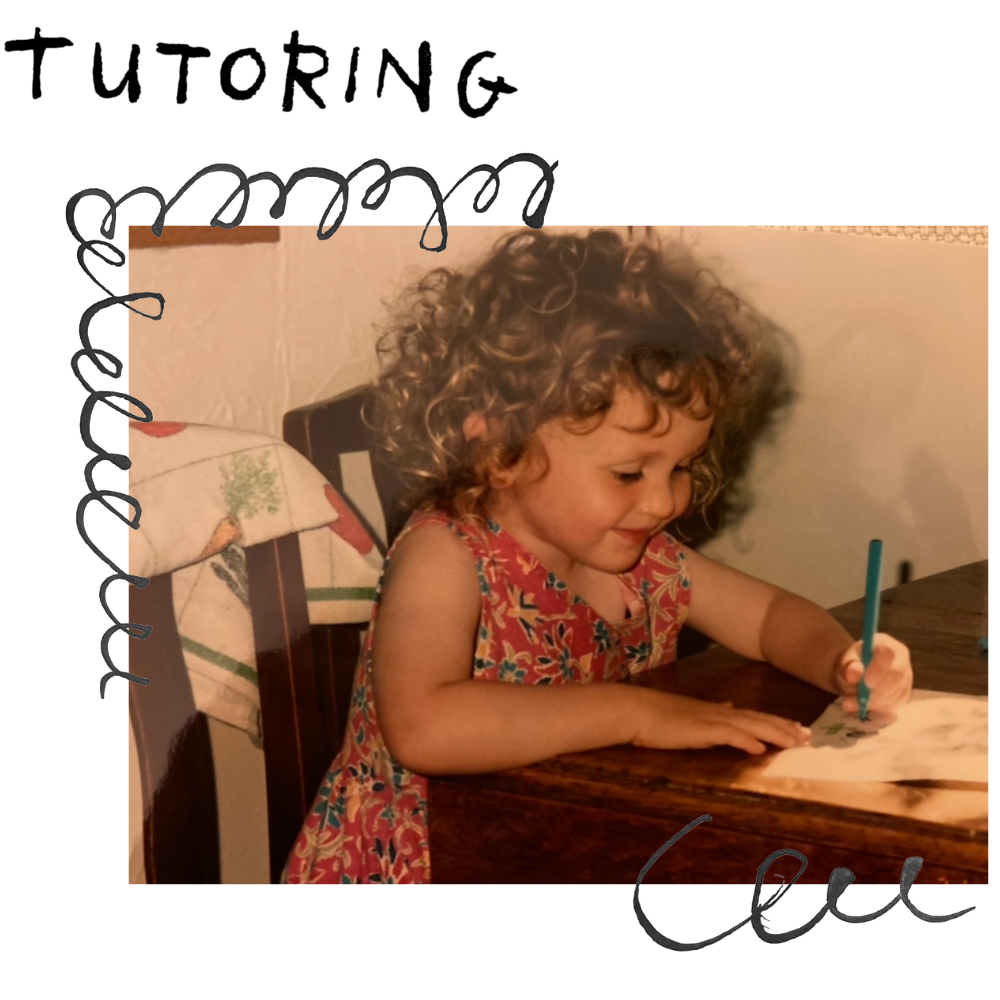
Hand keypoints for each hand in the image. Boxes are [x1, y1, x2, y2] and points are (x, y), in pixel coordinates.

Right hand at [631, 690, 812, 755]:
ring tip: (795, 742)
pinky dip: (746, 740)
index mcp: (717, 711)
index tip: (798, 728)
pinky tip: (760, 749)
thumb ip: (712, 711)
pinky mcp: (700, 730)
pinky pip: (728, 735)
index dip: (777, 722)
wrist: (635, 710)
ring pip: (750, 725)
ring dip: (774, 733)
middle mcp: (718, 713)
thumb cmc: (658, 715)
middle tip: (808, 736)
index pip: (754, 715)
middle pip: (759, 719)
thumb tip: (730, 706)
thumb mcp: (690, 712)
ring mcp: (710, 720)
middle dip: (785, 727)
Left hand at [835, 632, 912, 714]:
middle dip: (878, 691)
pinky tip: (868, 705)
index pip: (887, 653)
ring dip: (877, 701)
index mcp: (884, 643)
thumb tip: (852, 675)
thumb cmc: (851, 664)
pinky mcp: (906, 690)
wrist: (857, 672)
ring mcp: (906, 674)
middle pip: (897, 674)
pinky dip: (882, 707)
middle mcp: (900, 656)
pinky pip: (898, 701)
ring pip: (898, 690)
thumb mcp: (845, 663)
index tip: (866, 683)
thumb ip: (848, 667)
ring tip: (858, 703)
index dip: (878, 669)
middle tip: (861, 700)